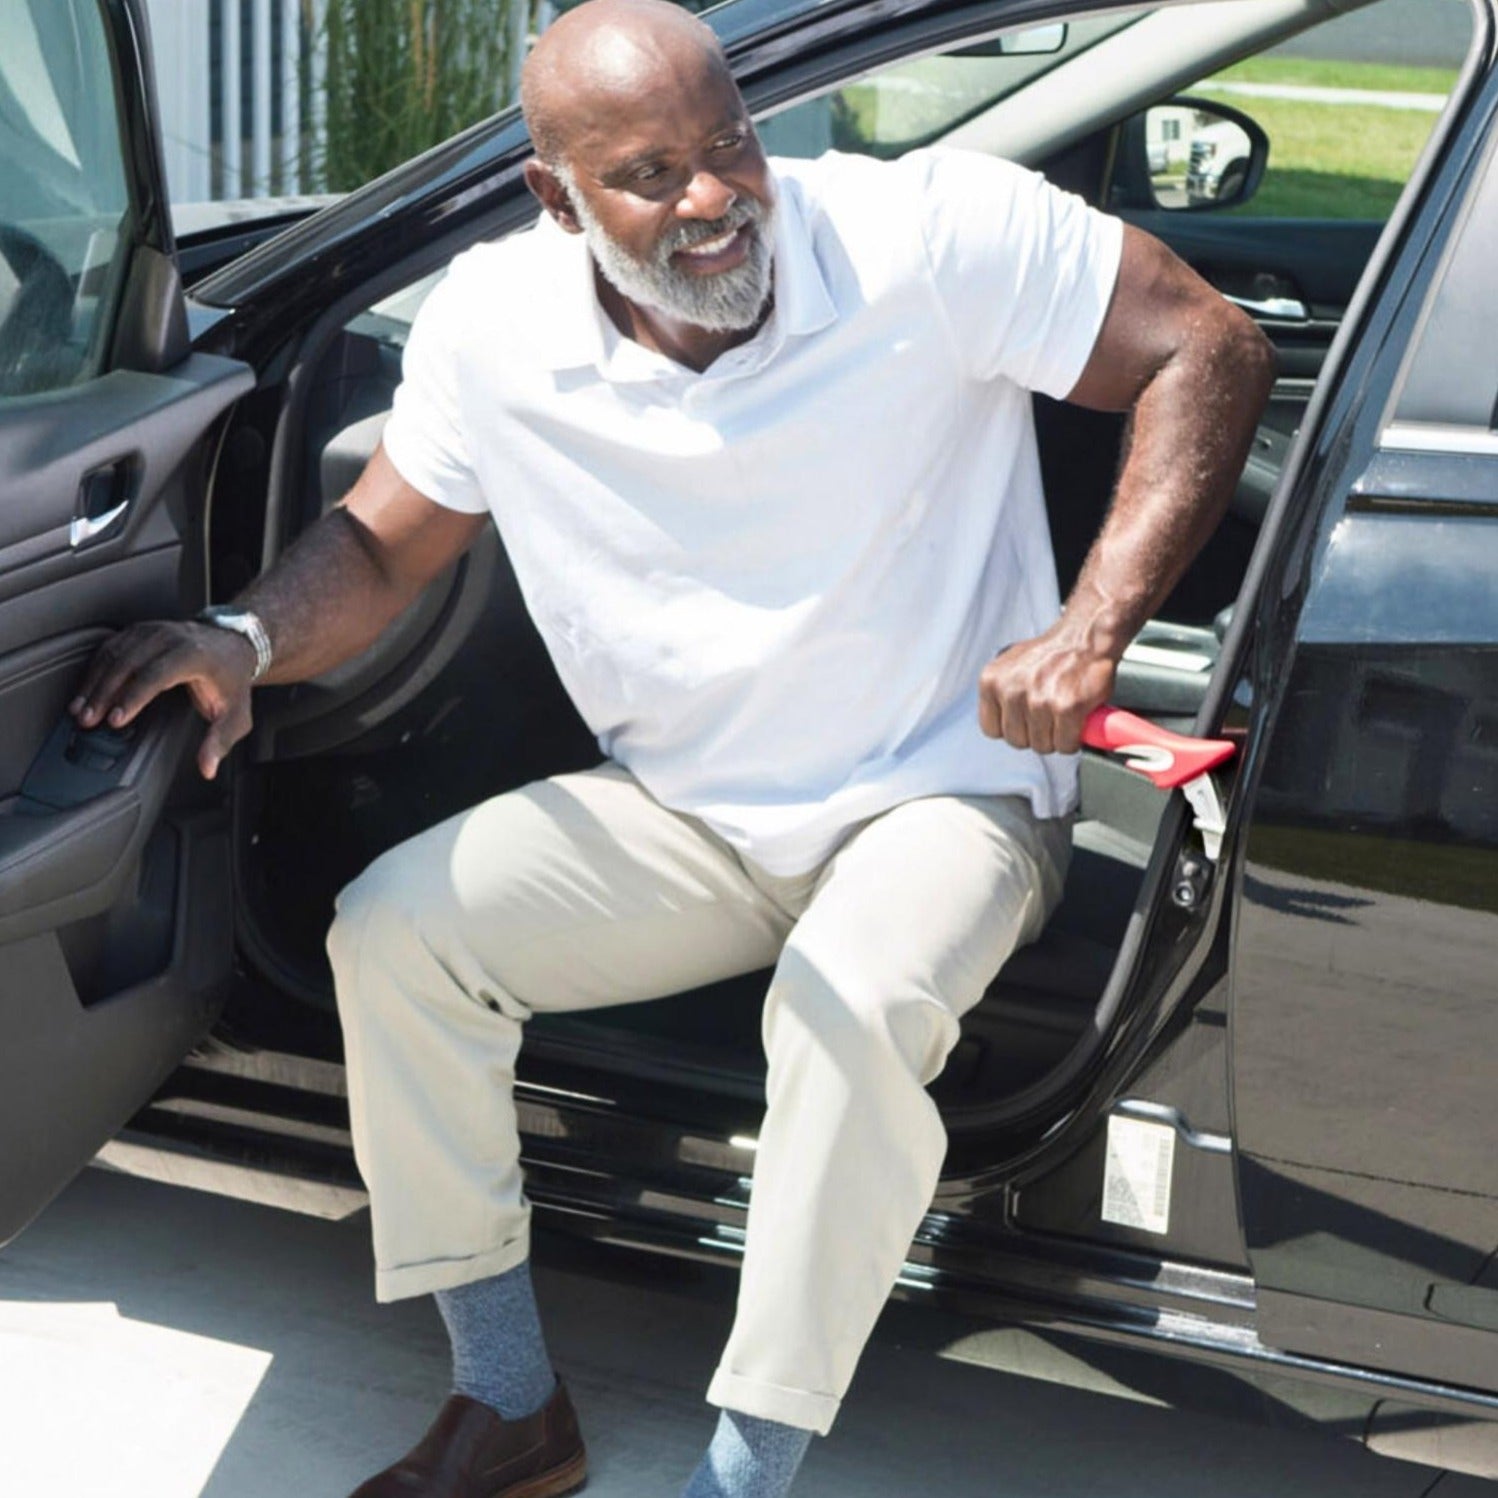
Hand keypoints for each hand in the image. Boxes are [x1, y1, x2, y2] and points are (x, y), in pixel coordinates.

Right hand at [69, 620, 258, 779]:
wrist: (233, 645)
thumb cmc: (232, 680)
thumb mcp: (235, 714)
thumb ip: (219, 741)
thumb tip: (208, 769)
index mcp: (194, 655)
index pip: (157, 674)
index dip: (133, 697)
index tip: (116, 720)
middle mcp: (170, 638)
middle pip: (129, 663)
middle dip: (105, 693)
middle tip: (88, 720)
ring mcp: (153, 631)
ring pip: (115, 654)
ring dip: (94, 682)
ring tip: (80, 710)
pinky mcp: (139, 632)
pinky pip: (111, 647)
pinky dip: (95, 670)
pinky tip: (85, 691)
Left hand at [978, 624, 1117, 754]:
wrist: (1085, 636)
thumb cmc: (1051, 653)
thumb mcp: (1009, 666)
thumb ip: (999, 692)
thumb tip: (998, 718)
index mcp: (992, 681)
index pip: (991, 729)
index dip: (1011, 728)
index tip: (1023, 722)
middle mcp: (1012, 691)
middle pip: (1016, 741)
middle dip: (1035, 735)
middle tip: (1048, 719)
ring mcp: (1039, 701)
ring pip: (1042, 745)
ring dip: (1056, 737)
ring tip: (1062, 718)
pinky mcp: (1066, 708)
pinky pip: (1065, 744)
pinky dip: (1073, 739)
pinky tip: (1075, 722)